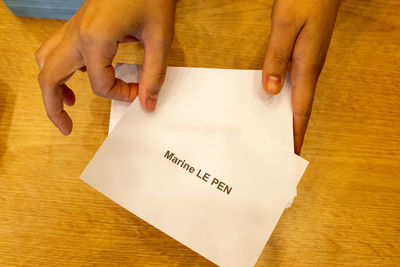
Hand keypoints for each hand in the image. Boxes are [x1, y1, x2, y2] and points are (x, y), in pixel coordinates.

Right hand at [35, 0, 175, 134]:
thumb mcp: (160, 38)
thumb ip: (154, 74)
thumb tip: (148, 103)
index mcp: (93, 39)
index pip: (100, 85)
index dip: (121, 95)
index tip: (139, 93)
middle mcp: (75, 34)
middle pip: (48, 78)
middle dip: (54, 107)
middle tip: (67, 128)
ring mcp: (73, 27)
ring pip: (46, 61)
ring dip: (52, 86)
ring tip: (70, 104)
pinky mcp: (78, 24)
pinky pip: (58, 49)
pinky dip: (61, 68)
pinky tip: (81, 75)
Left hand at [262, 0, 339, 154]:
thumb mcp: (285, 27)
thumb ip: (277, 58)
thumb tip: (272, 90)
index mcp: (307, 66)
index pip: (301, 108)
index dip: (297, 132)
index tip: (293, 152)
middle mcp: (310, 67)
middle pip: (301, 106)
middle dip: (293, 129)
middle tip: (280, 149)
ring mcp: (308, 60)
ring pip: (297, 95)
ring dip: (289, 114)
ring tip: (275, 131)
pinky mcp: (304, 53)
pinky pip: (294, 81)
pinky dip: (286, 96)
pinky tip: (275, 99)